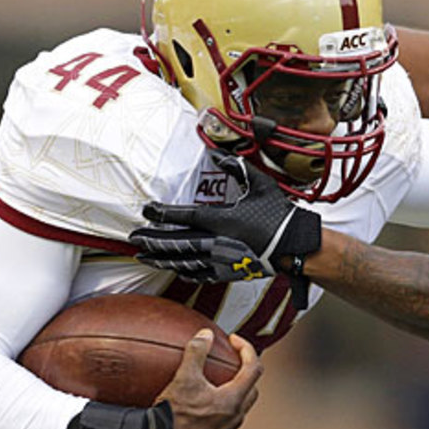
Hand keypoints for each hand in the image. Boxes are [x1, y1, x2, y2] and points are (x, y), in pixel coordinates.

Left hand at [131, 148, 321, 277]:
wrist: (296, 246)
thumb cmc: (279, 214)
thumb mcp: (260, 185)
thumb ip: (237, 168)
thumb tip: (219, 154)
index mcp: (221, 219)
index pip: (183, 215)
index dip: (161, 213)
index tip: (146, 209)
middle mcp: (216, 241)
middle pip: (175, 242)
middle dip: (151, 240)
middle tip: (132, 237)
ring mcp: (221, 260)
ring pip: (183, 261)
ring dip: (161, 258)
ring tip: (143, 256)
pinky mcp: (229, 272)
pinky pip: (201, 274)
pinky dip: (185, 271)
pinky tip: (174, 269)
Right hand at [159, 330, 262, 428]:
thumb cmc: (174, 416)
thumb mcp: (184, 378)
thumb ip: (196, 352)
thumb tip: (205, 335)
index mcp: (233, 400)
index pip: (254, 368)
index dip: (247, 349)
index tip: (233, 340)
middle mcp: (235, 416)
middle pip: (252, 388)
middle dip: (245, 370)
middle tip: (231, 359)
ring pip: (241, 405)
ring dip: (235, 389)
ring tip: (218, 379)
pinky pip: (227, 417)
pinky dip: (223, 404)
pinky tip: (204, 401)